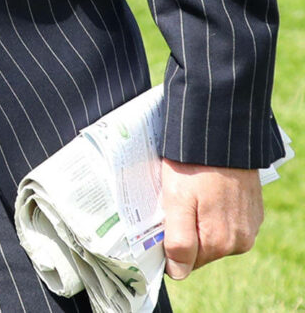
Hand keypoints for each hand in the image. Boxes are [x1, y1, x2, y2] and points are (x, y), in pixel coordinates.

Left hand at [158, 159, 262, 279]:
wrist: (222, 138)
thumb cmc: (193, 166)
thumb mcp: (176, 201)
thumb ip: (178, 241)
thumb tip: (178, 274)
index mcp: (218, 242)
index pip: (186, 263)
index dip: (168, 246)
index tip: (159, 225)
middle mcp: (238, 241)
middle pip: (200, 250)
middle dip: (184, 233)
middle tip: (172, 204)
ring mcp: (249, 227)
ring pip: (213, 236)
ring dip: (198, 222)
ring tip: (189, 195)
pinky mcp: (253, 213)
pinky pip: (227, 222)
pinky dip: (213, 212)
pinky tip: (205, 192)